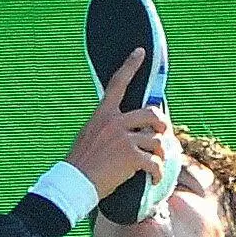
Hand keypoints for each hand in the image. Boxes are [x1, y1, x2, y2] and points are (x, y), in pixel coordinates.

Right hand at [67, 49, 171, 202]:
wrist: (73, 183)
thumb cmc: (81, 164)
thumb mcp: (89, 136)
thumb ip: (106, 127)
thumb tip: (127, 130)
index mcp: (102, 114)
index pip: (117, 83)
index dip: (131, 66)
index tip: (141, 52)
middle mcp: (114, 122)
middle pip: (150, 113)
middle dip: (161, 124)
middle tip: (161, 133)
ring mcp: (123, 138)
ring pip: (155, 140)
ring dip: (159, 155)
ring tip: (155, 165)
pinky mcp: (130, 156)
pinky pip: (154, 162)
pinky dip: (157, 172)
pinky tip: (154, 178)